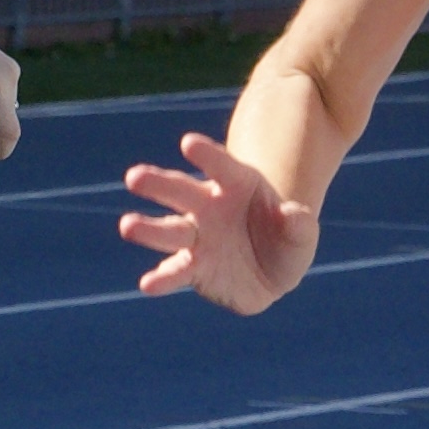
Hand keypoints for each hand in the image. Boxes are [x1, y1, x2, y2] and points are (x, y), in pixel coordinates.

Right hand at [120, 131, 317, 313]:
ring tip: (127, 226)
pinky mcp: (193, 267)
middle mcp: (208, 206)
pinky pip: (175, 271)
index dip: (206, 155)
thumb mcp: (302, 233)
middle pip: (181, 191)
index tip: (187, 144)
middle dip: (159, 184)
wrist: (271, 269)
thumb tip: (290, 214)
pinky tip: (148, 284)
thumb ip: (298, 224)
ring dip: (148, 228)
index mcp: (236, 183)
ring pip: (170, 230)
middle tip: (134, 177)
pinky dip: (162, 278)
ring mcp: (197, 237)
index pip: (221, 165)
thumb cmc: (285, 240)